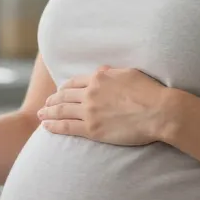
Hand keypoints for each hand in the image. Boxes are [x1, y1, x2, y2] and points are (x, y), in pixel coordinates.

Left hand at [37, 65, 174, 145]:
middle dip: (52, 100)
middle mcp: (90, 93)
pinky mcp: (92, 129)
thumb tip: (102, 70)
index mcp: (99, 78)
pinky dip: (54, 126)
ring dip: (49, 113)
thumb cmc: (149, 92)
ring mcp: (89, 111)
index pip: (74, 82)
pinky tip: (46, 126)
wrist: (158, 111)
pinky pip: (66, 127)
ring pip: (62, 111)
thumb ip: (112, 72)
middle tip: (45, 105)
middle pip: (64, 96)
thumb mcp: (129, 73)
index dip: (64, 88)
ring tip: (41, 115)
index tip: (59, 92)